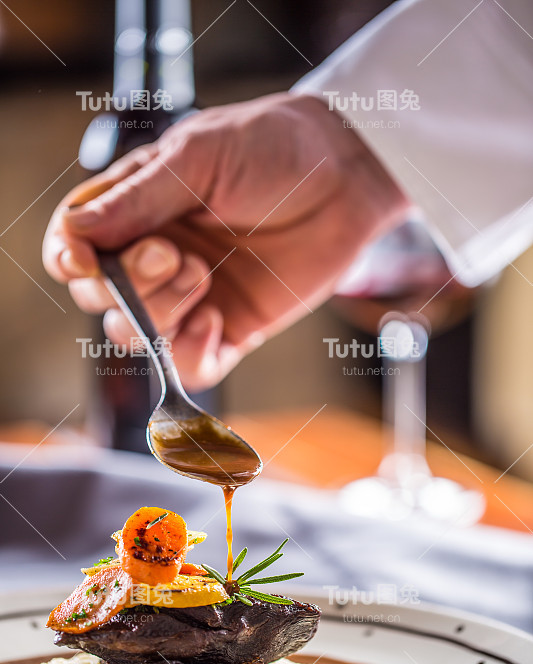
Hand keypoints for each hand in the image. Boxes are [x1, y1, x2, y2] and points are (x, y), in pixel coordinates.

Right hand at [43, 92, 407, 389]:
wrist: (343, 178)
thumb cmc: (271, 149)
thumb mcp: (197, 158)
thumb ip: (136, 200)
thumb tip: (76, 233)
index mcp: (133, 207)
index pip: (74, 245)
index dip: (69, 260)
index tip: (87, 262)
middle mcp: (153, 257)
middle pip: (99, 298)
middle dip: (127, 286)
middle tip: (173, 254)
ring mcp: (190, 296)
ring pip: (137, 335)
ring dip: (161, 313)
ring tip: (203, 274)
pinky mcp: (230, 327)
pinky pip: (190, 364)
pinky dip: (192, 354)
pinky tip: (217, 322)